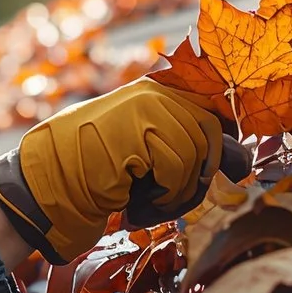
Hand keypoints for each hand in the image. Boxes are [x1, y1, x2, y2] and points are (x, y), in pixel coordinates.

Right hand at [0, 78, 250, 263]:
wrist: (48, 185)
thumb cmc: (99, 175)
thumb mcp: (150, 155)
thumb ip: (192, 148)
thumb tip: (243, 158)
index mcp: (158, 88)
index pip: (216, 97)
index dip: (230, 125)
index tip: (232, 158)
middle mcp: (155, 91)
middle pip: (212, 129)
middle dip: (201, 172)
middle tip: (170, 195)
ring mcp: (146, 107)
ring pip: (197, 152)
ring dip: (179, 190)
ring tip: (148, 201)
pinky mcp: (139, 131)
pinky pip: (180, 168)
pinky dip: (166, 197)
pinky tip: (138, 204)